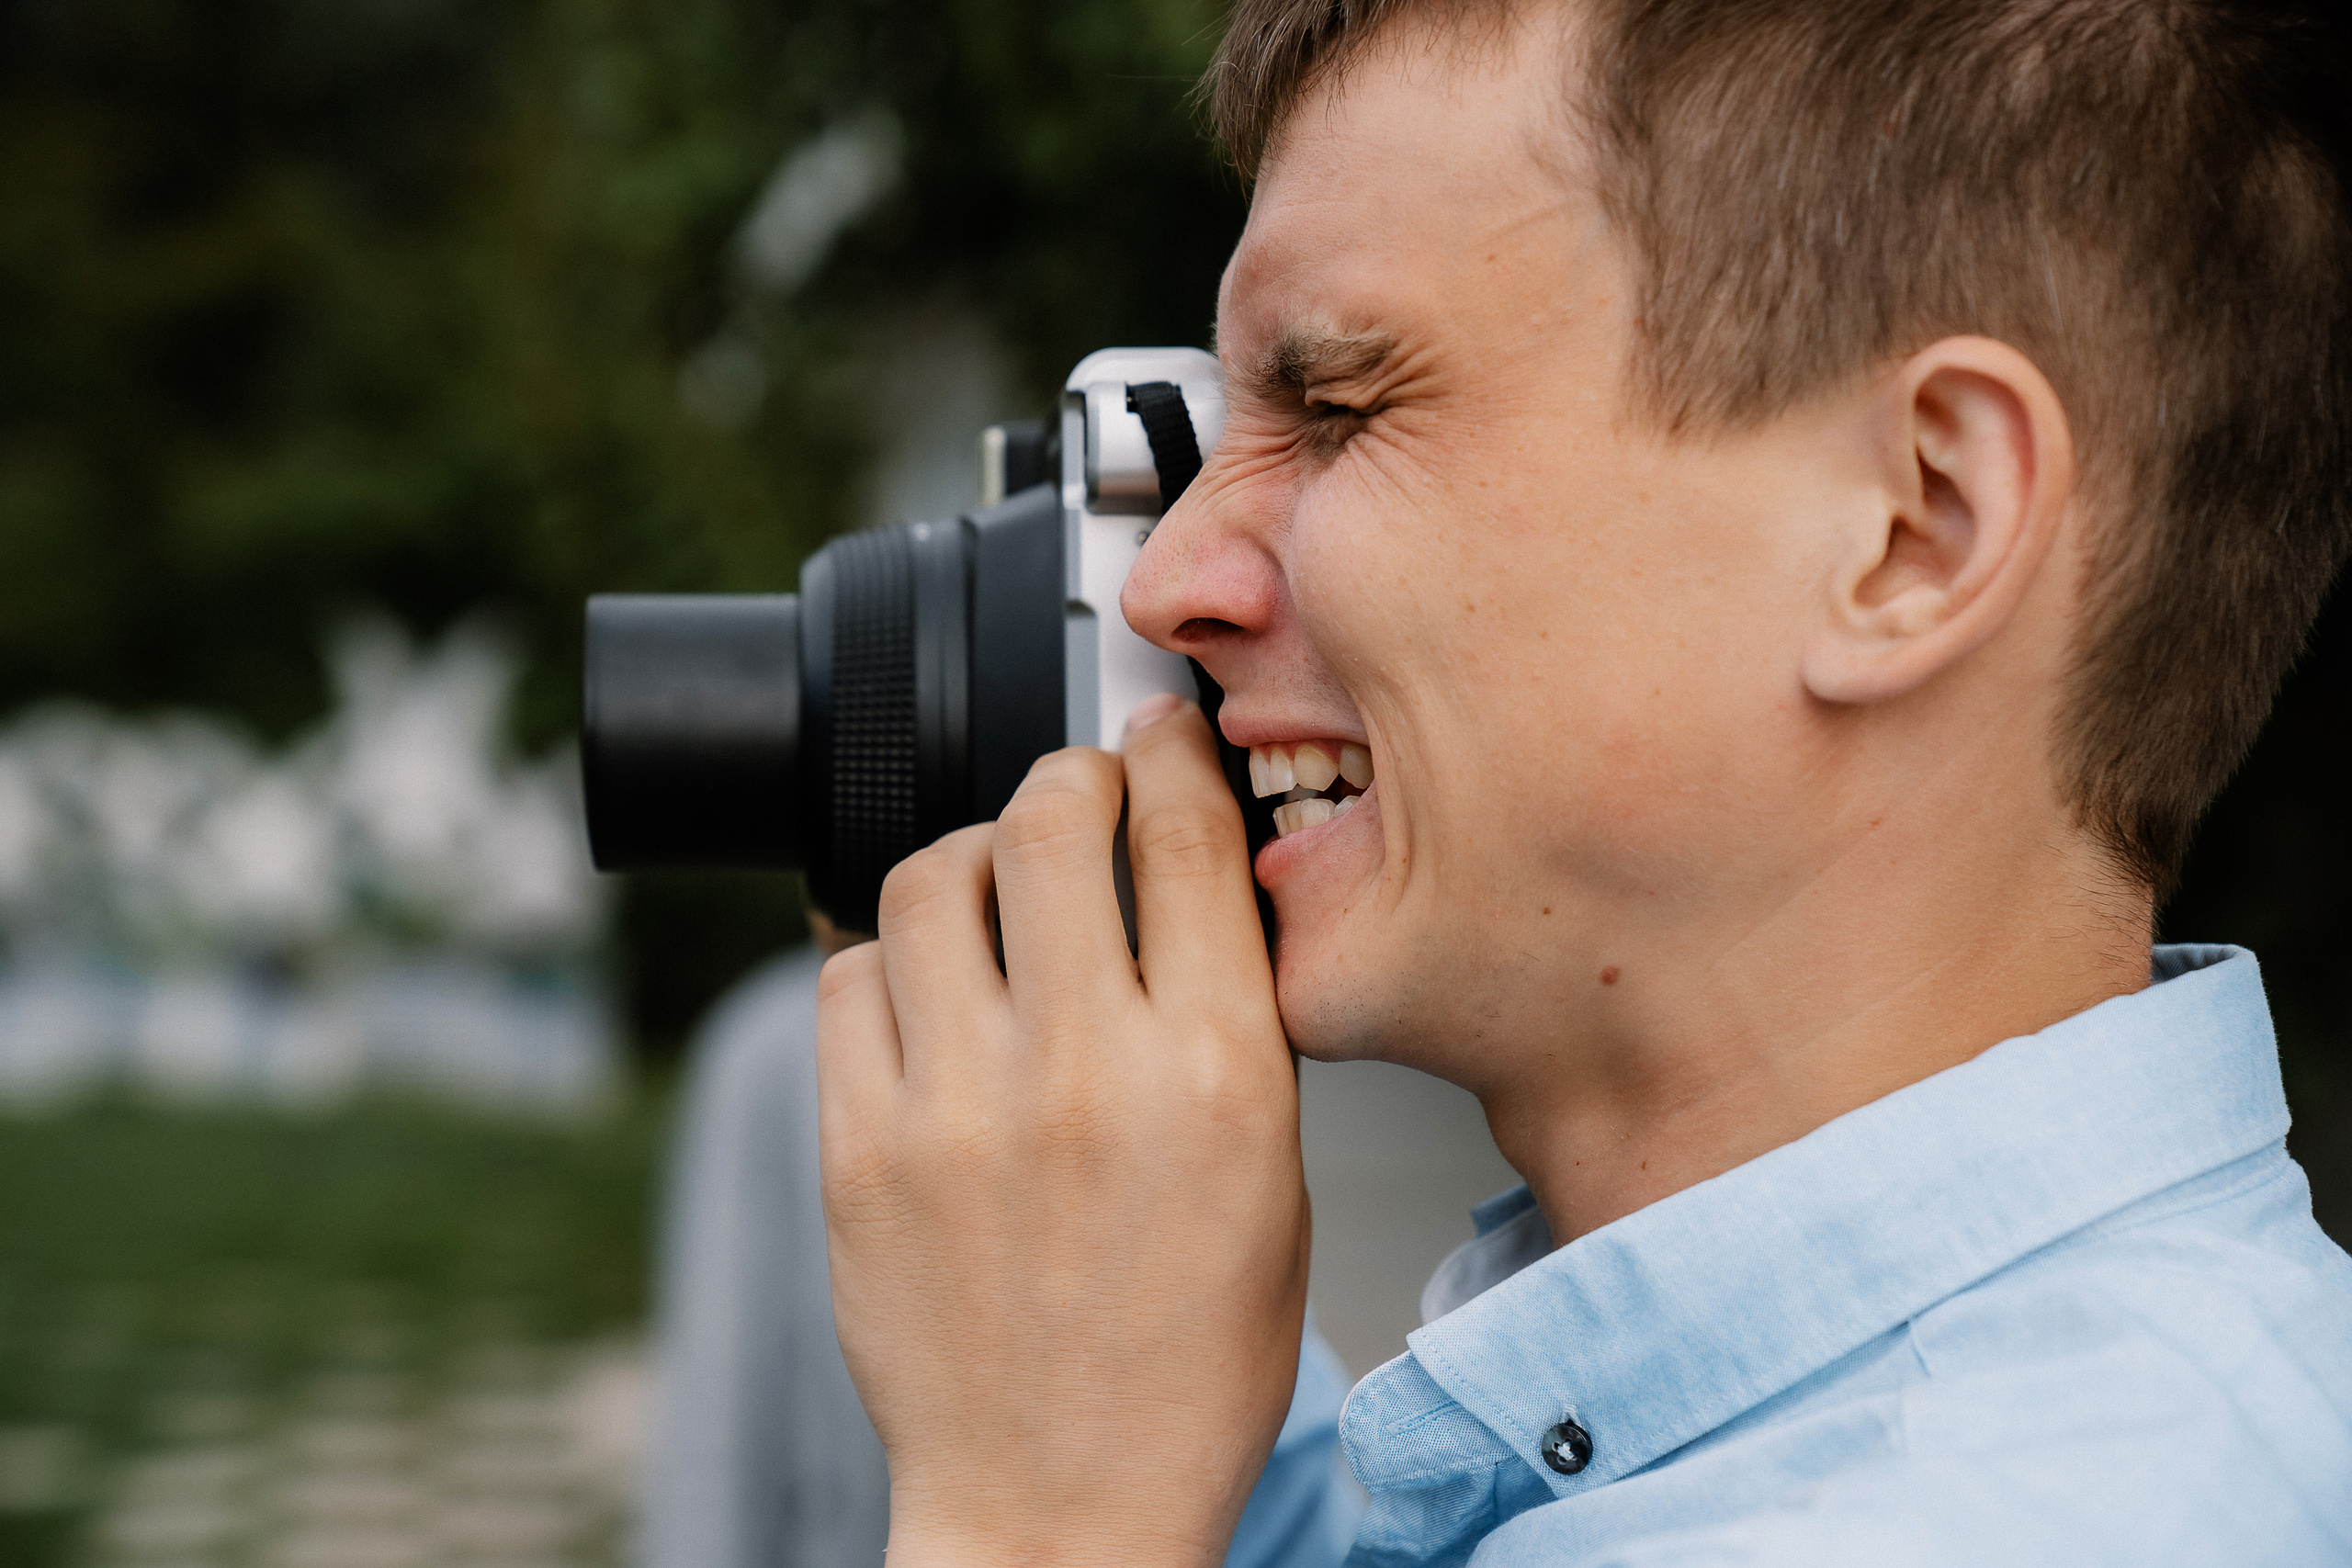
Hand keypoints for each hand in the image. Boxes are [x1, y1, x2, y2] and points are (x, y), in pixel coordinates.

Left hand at [816, 697, 1308, 1567]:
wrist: (1061, 1497)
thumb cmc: (1184, 1361)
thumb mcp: (1274, 1178)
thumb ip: (1232, 1020)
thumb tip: (1187, 881)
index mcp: (1216, 1074)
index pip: (1187, 834)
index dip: (1169, 753)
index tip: (1158, 738)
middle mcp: (1083, 1071)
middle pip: (1050, 818)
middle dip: (1068, 776)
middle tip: (1076, 796)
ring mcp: (955, 1106)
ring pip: (932, 875)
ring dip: (970, 853)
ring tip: (994, 890)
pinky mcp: (857, 1148)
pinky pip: (848, 974)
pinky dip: (890, 954)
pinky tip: (927, 990)